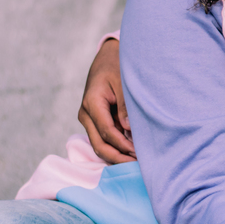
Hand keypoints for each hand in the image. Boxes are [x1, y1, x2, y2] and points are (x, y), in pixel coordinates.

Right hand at [78, 38, 135, 162]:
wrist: (107, 57)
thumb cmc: (116, 66)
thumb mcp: (123, 82)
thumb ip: (125, 106)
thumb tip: (128, 129)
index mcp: (92, 103)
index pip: (107, 131)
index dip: (123, 145)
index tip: (138, 153)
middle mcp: (86, 114)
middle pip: (99, 144)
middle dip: (118, 157)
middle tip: (137, 165)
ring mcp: (88, 119)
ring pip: (99, 145)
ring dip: (116, 155)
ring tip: (135, 163)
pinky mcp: (94, 121)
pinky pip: (102, 139)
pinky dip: (115, 148)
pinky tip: (130, 154)